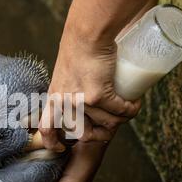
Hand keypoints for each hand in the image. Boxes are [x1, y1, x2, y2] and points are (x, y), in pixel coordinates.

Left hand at [39, 32, 140, 150]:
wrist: (87, 32)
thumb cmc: (80, 48)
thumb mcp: (65, 74)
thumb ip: (70, 90)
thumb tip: (87, 105)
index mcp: (54, 98)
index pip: (47, 130)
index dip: (54, 144)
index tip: (63, 148)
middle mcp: (64, 104)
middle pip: (84, 134)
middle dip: (102, 133)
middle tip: (112, 124)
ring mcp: (79, 101)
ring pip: (107, 123)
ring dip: (121, 118)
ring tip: (128, 107)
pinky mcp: (97, 95)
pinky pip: (119, 111)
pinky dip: (130, 110)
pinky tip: (134, 103)